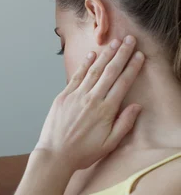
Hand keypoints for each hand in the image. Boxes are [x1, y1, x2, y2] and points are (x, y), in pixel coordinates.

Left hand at [35, 36, 144, 171]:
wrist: (55, 154)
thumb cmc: (82, 152)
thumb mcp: (109, 143)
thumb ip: (124, 124)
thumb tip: (137, 106)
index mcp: (105, 110)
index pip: (122, 83)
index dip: (132, 67)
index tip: (139, 55)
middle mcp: (91, 99)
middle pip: (110, 72)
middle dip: (121, 54)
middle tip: (129, 40)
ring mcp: (76, 96)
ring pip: (93, 71)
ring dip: (105, 55)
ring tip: (113, 42)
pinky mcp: (63, 96)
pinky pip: (76, 77)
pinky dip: (84, 64)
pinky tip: (92, 55)